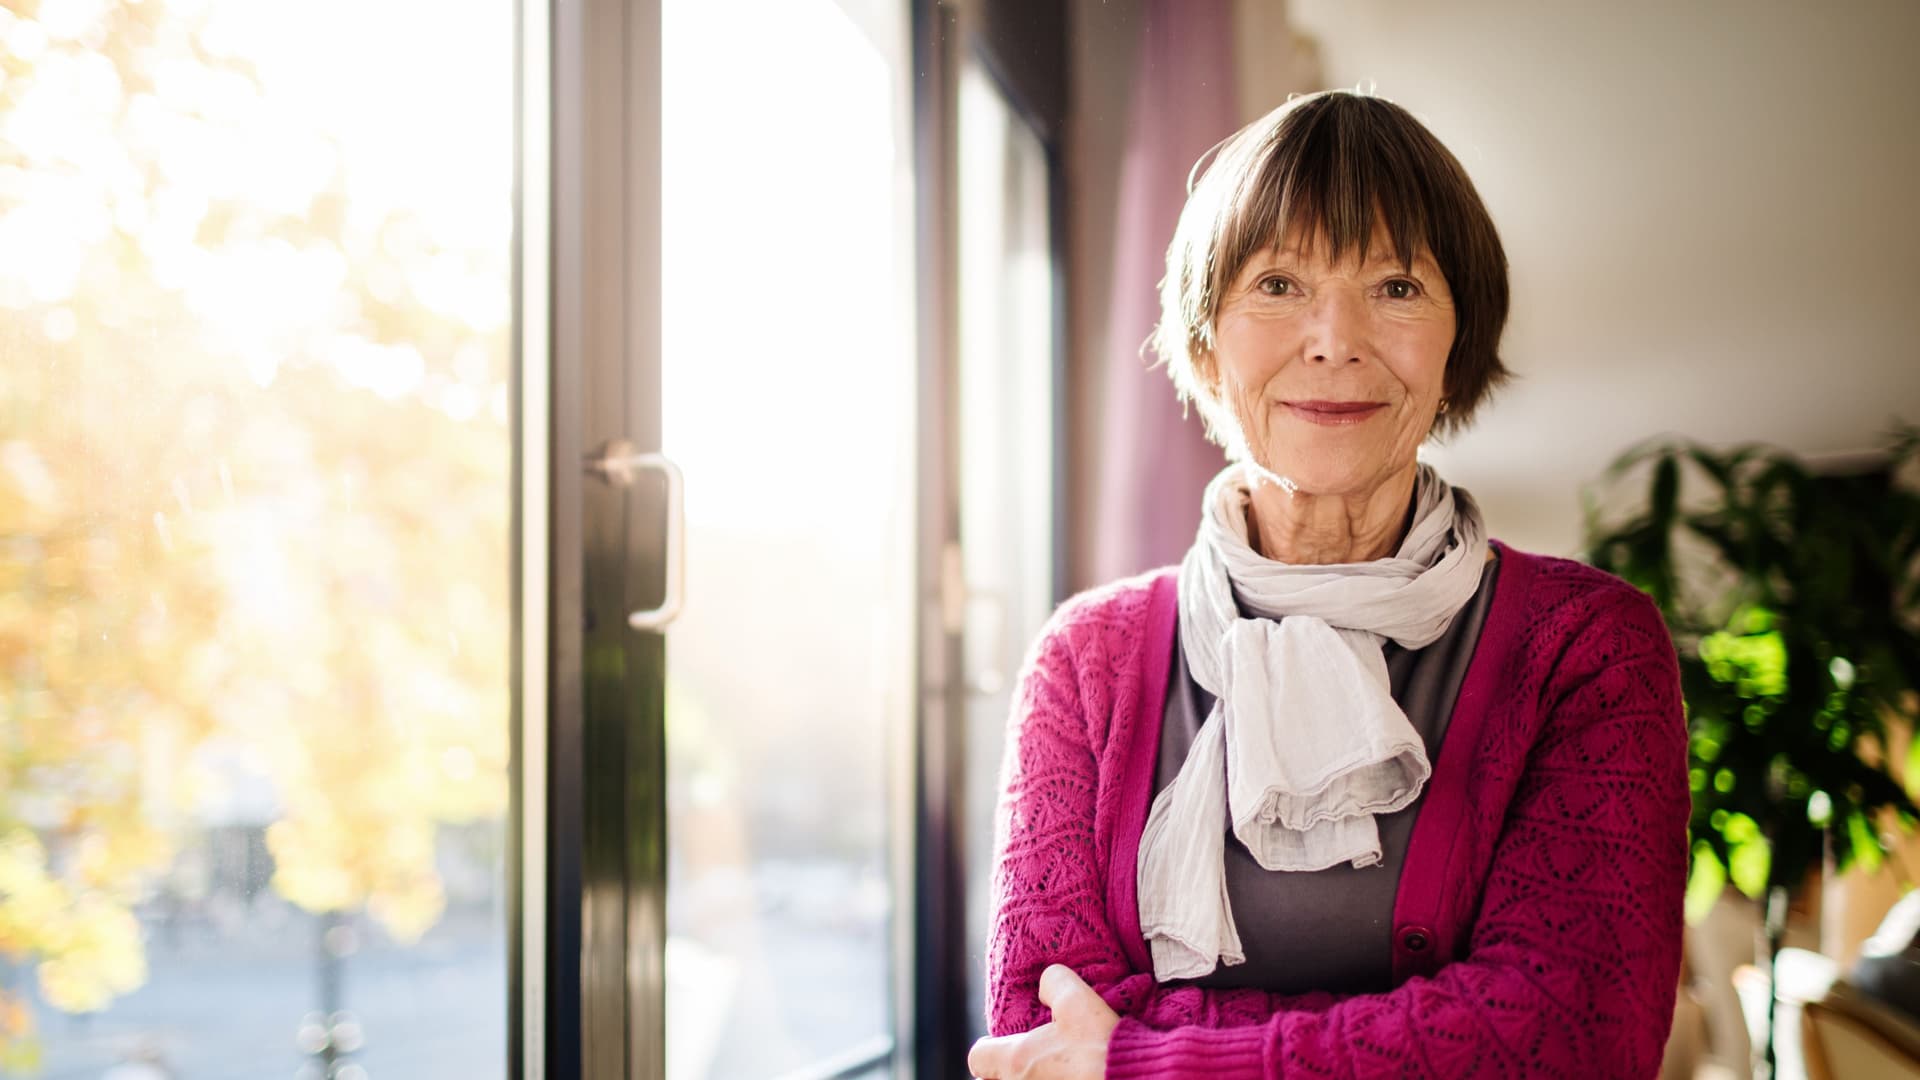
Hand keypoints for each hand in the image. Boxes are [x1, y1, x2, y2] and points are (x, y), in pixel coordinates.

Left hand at [967, 964, 1119, 1078]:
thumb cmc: (1102, 1046)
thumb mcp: (1077, 999)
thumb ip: (1053, 983)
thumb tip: (1045, 986)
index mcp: (1017, 1061)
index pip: (978, 1058)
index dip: (989, 1047)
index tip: (1005, 1042)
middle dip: (1010, 1070)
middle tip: (1035, 1058)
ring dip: (1035, 1078)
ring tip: (1058, 1071)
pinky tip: (1077, 1079)